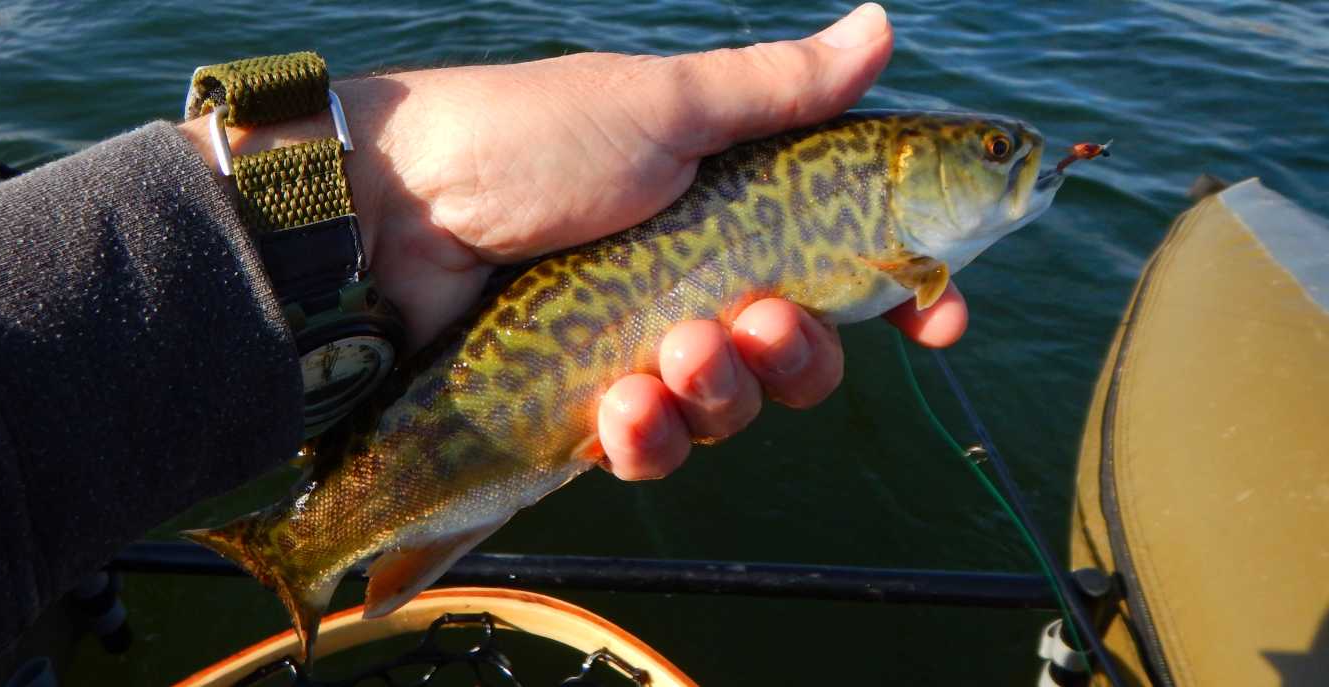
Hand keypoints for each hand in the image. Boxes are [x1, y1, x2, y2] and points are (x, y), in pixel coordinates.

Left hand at [180, 4, 964, 478]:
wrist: (389, 216)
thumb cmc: (524, 140)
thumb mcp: (662, 106)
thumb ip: (779, 88)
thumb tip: (884, 21)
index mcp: (726, 206)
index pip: (843, 261)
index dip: (903, 293)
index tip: (939, 316)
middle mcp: (691, 280)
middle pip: (800, 352)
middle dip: (797, 350)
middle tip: (759, 318)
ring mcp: (635, 347)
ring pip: (732, 407)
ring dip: (721, 388)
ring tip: (671, 351)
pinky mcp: (581, 407)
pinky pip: (653, 449)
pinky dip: (648, 433)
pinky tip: (618, 404)